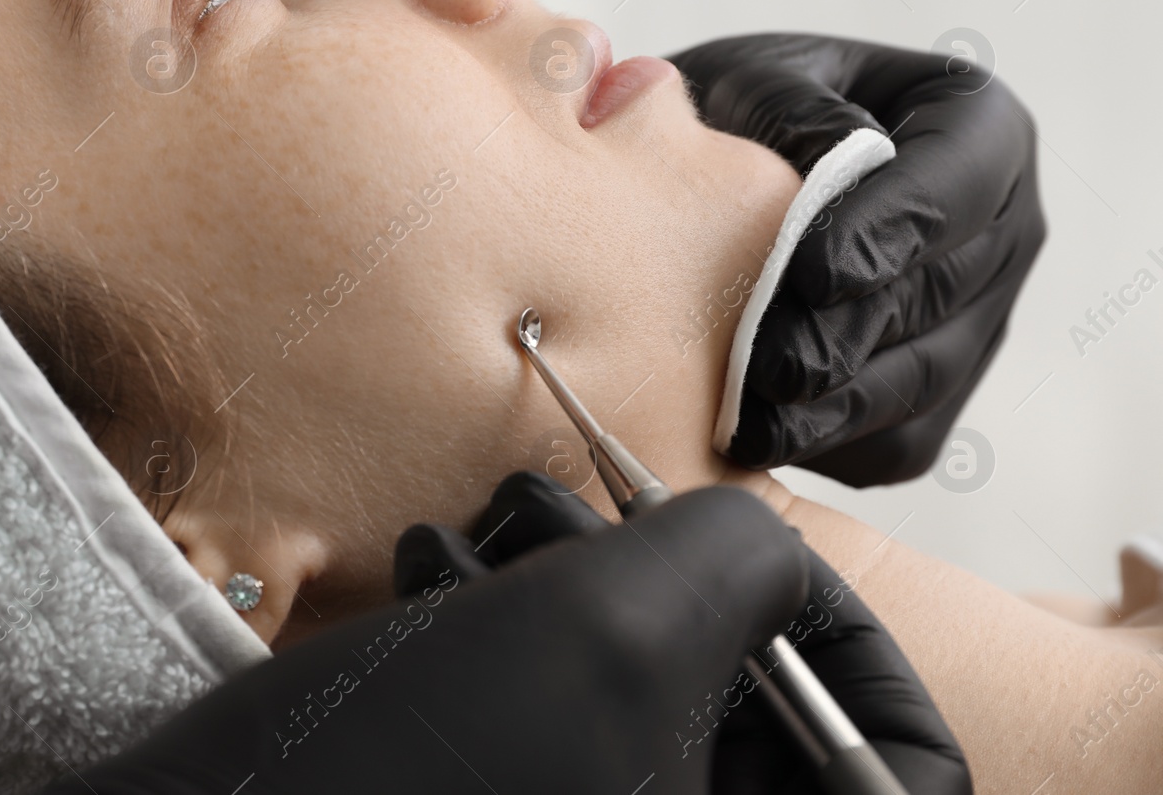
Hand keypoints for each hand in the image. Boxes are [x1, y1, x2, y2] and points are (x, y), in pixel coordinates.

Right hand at [398, 472, 972, 794]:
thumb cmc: (404, 776)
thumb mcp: (614, 632)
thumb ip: (736, 556)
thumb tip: (752, 543)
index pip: (903, 775)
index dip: (858, 657)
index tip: (767, 571)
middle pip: (757, 714)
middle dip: (675, 589)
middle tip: (585, 535)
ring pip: (647, 685)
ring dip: (572, 584)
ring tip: (481, 552)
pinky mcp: (507, 782)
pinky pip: (561, 692)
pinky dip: (514, 617)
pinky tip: (440, 584)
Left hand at [668, 33, 1044, 483]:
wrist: (711, 176)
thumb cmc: (739, 111)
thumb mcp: (753, 79)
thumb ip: (792, 108)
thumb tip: (845, 153)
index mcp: (978, 127)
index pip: (952, 187)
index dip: (887, 236)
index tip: (812, 275)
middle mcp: (1001, 227)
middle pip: (937, 297)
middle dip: (844, 338)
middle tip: (760, 368)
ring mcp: (979, 316)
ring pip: (922, 380)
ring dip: (834, 409)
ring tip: (749, 421)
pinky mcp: (939, 391)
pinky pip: (902, 440)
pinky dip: (833, 447)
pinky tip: (759, 439)